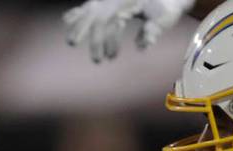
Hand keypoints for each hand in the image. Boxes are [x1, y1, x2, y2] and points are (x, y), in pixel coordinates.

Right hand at [64, 0, 192, 61]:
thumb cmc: (166, 6)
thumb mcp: (166, 17)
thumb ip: (154, 29)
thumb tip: (143, 46)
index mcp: (129, 3)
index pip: (114, 24)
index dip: (111, 42)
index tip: (113, 57)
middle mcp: (115, 0)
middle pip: (98, 19)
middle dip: (95, 41)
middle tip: (97, 61)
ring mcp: (109, 0)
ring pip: (89, 11)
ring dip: (78, 27)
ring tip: (71, 43)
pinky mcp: (106, 1)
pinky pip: (89, 5)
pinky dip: (77, 13)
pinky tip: (66, 20)